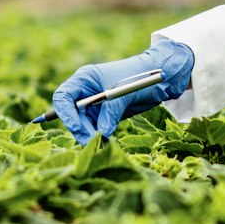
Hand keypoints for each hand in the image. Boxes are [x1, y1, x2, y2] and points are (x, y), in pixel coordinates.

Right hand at [51, 39, 195, 142]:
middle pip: (72, 115)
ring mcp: (95, 104)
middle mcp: (86, 92)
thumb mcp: (123, 93)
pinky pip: (97, 128)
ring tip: (101, 146)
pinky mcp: (105, 115)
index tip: (75, 126)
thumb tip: (101, 134)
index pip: (64, 97)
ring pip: (84, 124)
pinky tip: (106, 143)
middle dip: (80, 129)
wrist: (160, 79)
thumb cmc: (139, 77)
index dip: (66, 113)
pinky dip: (100, 137)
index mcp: (84, 79)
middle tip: (92, 142)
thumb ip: (110, 113)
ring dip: (91, 136)